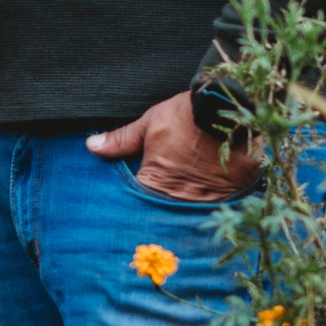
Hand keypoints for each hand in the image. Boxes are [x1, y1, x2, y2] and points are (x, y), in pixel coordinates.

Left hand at [85, 87, 263, 202]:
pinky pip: (218, 209)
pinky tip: (213, 198)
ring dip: (188, 210)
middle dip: (162, 212)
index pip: (138, 206)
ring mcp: (206, 202)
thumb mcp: (151, 124)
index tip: (135, 205)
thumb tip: (92, 146)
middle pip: (165, 214)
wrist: (233, 109)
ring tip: (189, 202)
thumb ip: (122, 140)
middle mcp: (179, 199)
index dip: (137, 204)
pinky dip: (214, 205)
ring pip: (192, 215)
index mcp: (155, 183)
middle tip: (165, 206)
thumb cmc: (188, 115)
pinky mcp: (231, 198)